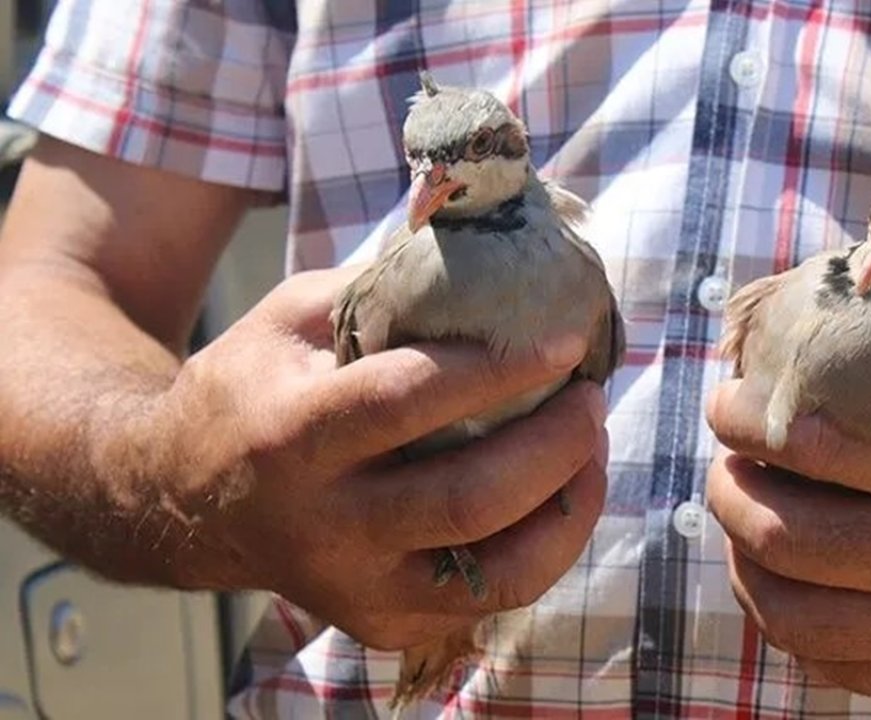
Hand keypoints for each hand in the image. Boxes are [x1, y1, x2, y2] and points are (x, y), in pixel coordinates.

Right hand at [155, 266, 607, 649]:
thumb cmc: (250, 393)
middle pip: (469, 499)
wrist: (182, 503)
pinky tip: (561, 495)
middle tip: (591, 398)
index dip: (500, 369)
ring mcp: (356, 588)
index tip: (566, 342)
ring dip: (569, 504)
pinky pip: (493, 597)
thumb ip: (381, 289)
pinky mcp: (384, 624)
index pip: (409, 400)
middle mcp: (325, 525)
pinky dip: (547, 546)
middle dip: (555, 445)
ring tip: (592, 447)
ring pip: (498, 570)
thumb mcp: (290, 319)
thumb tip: (493, 255)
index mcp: (292, 436)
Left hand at [706, 311, 870, 709]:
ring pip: (794, 615)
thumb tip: (818, 320)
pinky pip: (831, 661)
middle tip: (724, 464)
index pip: (818, 447)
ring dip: (739, 560)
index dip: (746, 420)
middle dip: (727, 492)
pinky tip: (780, 576)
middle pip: (789, 540)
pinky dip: (784, 617)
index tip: (725, 402)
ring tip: (739, 518)